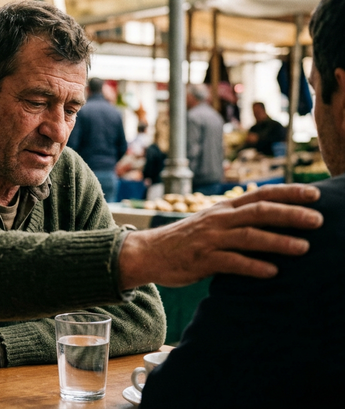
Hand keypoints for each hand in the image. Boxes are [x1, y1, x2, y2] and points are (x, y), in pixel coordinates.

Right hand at [119, 184, 322, 288]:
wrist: (148, 253)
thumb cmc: (185, 241)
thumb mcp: (211, 224)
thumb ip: (237, 222)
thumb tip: (273, 223)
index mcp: (223, 209)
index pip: (260, 195)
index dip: (288, 193)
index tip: (315, 194)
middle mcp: (218, 220)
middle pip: (259, 212)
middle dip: (290, 214)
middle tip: (318, 219)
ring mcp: (210, 240)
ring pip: (249, 236)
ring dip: (278, 241)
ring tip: (304, 248)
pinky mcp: (202, 261)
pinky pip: (232, 263)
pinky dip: (254, 266)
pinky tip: (272, 272)